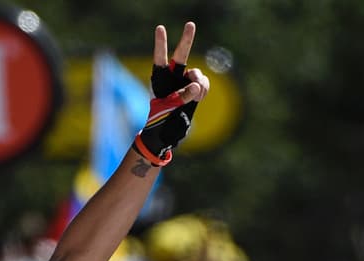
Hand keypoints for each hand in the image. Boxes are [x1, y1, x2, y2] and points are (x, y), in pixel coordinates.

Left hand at [134, 23, 209, 164]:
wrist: (167, 133)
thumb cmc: (161, 120)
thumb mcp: (170, 108)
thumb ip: (183, 96)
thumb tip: (197, 86)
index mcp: (160, 80)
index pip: (160, 58)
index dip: (161, 43)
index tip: (160, 28)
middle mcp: (172, 78)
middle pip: (181, 55)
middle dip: (186, 40)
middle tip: (190, 24)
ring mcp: (184, 82)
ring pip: (197, 73)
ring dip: (199, 82)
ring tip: (196, 96)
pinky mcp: (195, 89)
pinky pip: (204, 83)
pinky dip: (204, 89)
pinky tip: (199, 98)